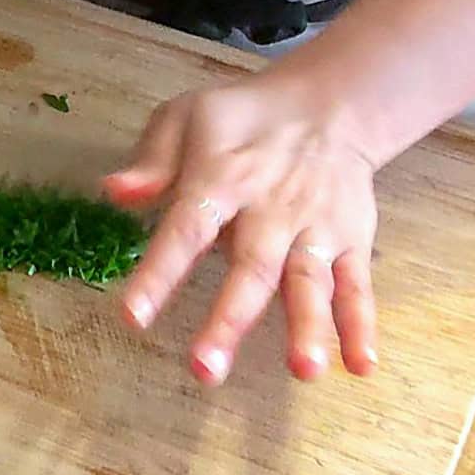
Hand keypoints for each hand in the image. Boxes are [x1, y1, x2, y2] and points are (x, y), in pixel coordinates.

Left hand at [103, 69, 379, 385]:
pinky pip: (357, 286)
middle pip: (251, 268)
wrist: (327, 104)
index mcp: (221, 179)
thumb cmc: (241, 122)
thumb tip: (113, 192)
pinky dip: (361, 325)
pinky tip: (361, 364)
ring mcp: (315, 228)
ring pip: (309, 282)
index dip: (159, 273)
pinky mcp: (351, 240)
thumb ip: (152, 159)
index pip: (186, 230)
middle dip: (229, 321)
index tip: (133, 317)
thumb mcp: (186, 118)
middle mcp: (270, 209)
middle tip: (205, 370)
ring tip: (305, 371)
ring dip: (307, 326)